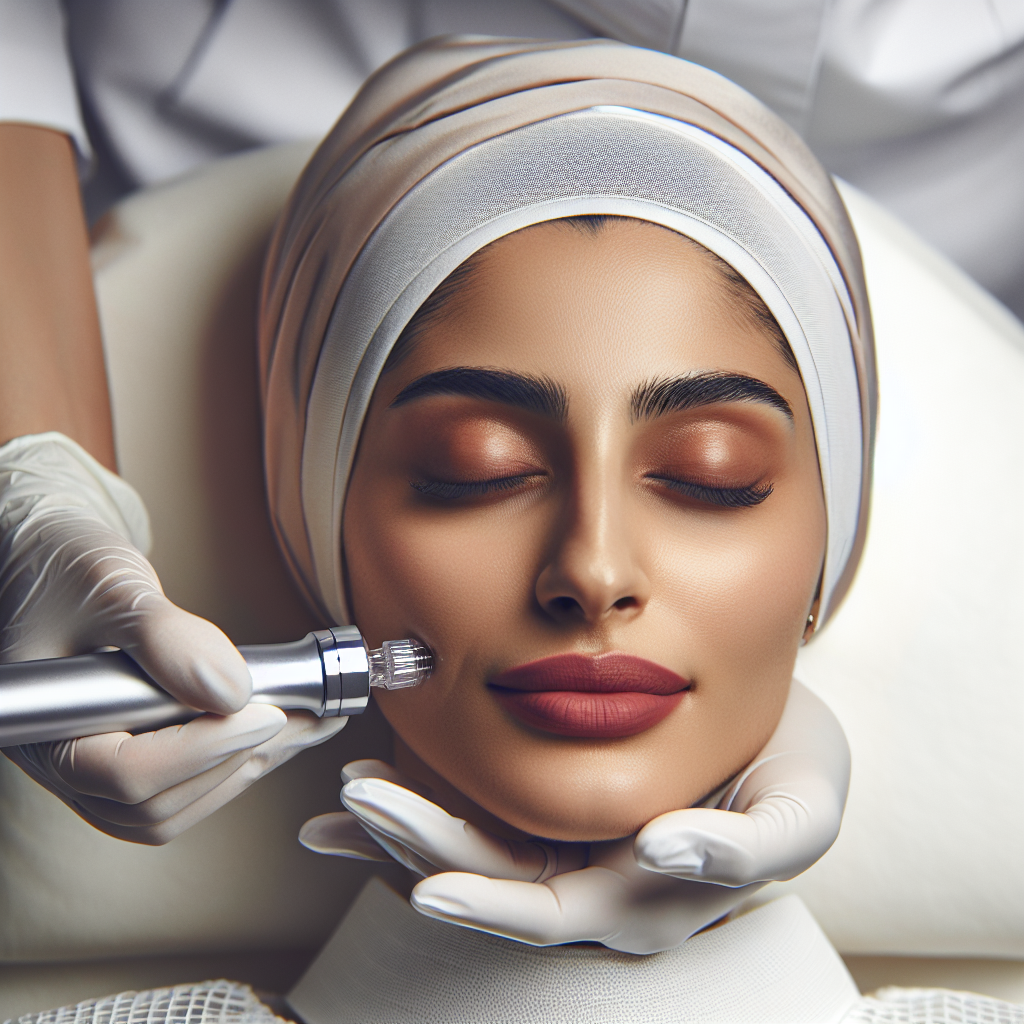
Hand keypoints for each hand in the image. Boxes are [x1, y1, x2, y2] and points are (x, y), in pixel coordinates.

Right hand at [0, 432, 345, 843]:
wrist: (54, 561)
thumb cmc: (65, 566)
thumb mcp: (112, 585)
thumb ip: (165, 638)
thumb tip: (230, 691)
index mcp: (41, 726)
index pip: (126, 773)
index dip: (204, 749)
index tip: (267, 713)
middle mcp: (62, 761)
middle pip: (153, 807)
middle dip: (234, 762)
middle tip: (305, 719)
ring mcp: (93, 766)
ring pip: (172, 808)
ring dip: (243, 768)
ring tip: (306, 724)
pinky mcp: (126, 756)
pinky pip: (179, 787)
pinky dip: (232, 761)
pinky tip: (278, 728)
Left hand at [299, 680, 847, 952]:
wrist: (787, 735)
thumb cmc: (795, 774)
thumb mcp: (801, 813)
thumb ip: (747, 849)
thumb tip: (663, 849)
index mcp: (644, 899)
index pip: (550, 915)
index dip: (489, 908)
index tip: (428, 890)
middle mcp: (595, 879)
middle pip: (491, 879)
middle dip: (420, 843)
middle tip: (358, 795)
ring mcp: (570, 842)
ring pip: (474, 847)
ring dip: (408, 824)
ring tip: (349, 791)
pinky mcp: (557, 803)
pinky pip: (480, 810)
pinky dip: (426, 799)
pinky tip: (377, 779)